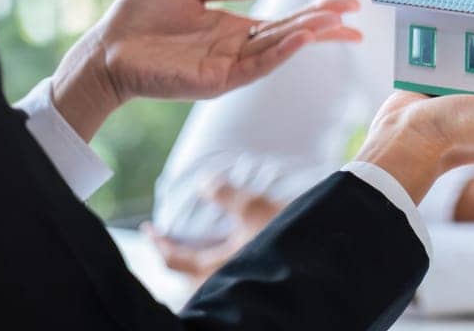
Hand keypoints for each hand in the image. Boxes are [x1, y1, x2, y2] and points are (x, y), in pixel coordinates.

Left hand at [54, 0, 361, 140]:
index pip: (285, 21)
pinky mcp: (216, 80)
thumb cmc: (138, 21)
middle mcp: (237, 49)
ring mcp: (229, 66)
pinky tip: (300, 37)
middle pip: (291, 35)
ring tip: (335, 20)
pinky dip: (281, 52)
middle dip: (324, 24)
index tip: (346, 5)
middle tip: (356, 13)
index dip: (315, 13)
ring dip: (308, 34)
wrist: (104, 49)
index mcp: (233, 30)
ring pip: (279, 49)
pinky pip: (256, 66)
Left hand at [143, 179, 282, 285]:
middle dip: (175, 259)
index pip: (173, 260)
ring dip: (196, 266)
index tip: (149, 228)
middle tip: (167, 240)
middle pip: (186, 278)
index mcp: (215, 272)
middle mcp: (222, 287)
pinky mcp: (254, 289)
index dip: (158, 242)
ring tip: (195, 250)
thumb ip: (224, 194)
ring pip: (205, 282)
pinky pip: (223, 283)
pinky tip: (225, 259)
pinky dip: (216, 271)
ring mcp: (238, 291)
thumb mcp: (253, 207)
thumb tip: (202, 182)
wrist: (323, 255)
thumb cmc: (286, 234)